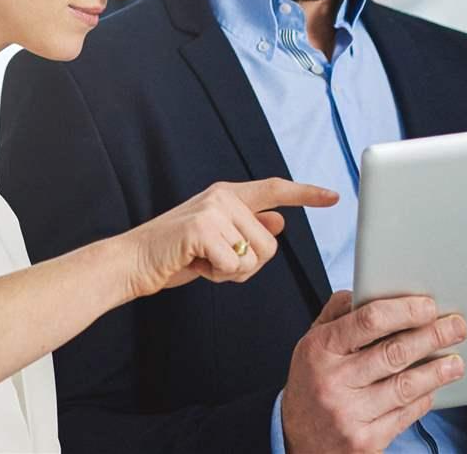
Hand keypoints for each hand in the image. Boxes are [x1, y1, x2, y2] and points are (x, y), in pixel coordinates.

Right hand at [117, 178, 338, 297]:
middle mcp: (222, 197)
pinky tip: (195, 265)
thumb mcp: (217, 239)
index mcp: (227, 195)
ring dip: (231, 272)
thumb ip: (246, 228)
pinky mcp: (201, 229)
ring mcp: (212, 210)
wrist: (132, 261)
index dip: (306, 194)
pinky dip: (217, 275)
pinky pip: (234, 265)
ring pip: (254, 257)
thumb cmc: (174, 254)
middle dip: (248, 265)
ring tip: (202, 262)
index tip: (334, 196)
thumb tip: (279, 221)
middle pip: (270, 244)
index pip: (274, 190)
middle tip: (214, 261)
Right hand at [280, 291, 466, 453]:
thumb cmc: (311, 386)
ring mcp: (349, 414)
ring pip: (406, 386)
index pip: (369, 321)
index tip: (428, 306)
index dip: (405, 310)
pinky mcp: (365, 441)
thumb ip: (337, 316)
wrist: (297, 440)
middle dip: (433, 336)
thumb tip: (367, 291)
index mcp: (319, 350)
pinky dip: (424, 399)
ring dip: (438, 371)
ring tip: (456, 362)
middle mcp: (333, 381)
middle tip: (456, 327)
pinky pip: (405, 416)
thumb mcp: (311, 346)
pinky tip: (432, 389)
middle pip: (395, 352)